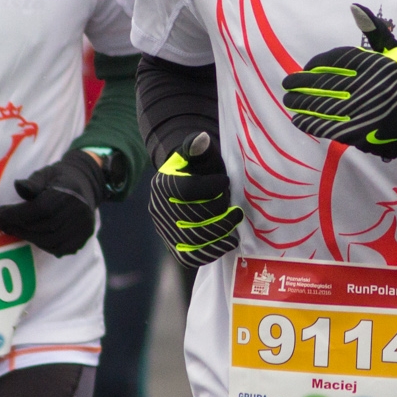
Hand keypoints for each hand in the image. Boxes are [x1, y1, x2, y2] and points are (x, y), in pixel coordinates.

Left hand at [0, 148, 113, 256]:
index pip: (38, 209)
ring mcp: (83, 225)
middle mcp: (78, 210)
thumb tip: (18, 186)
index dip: (16, 214)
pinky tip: (33, 237)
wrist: (86, 184)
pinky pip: (60, 248)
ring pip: (50, 241)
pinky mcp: (84, 236)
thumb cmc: (60, 178)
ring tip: (14, 230)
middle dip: (18, 227)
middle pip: (43, 226)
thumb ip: (33, 182)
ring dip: (28, 238)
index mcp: (68, 192)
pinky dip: (44, 246)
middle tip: (1, 224)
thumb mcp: (46, 173)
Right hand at [148, 132, 242, 266]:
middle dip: (218, 214)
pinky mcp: (174, 247)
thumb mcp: (200, 153)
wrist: (189, 185)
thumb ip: (199, 147)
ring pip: (191, 240)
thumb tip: (200, 139)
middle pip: (190, 219)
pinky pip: (190, 257)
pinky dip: (211, 253)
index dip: (210, 188)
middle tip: (237, 209)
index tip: (226, 181)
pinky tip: (228, 243)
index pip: (186, 190)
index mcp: (163, 184)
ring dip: (218, 234)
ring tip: (235, 226)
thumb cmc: (199, 168)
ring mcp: (165, 230)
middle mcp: (159, 209)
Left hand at [282, 4, 396, 161]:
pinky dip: (310, 122)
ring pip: (323, 104)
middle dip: (302, 83)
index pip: (337, 60)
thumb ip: (374, 30)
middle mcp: (366, 86)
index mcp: (374, 65)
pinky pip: (328, 125)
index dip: (316, 64)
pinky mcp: (358, 131)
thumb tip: (354, 7)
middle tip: (287, 84)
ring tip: (288, 100)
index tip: (305, 68)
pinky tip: (298, 118)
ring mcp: (361, 110)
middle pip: (325, 82)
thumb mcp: (394, 53)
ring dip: (301, 102)